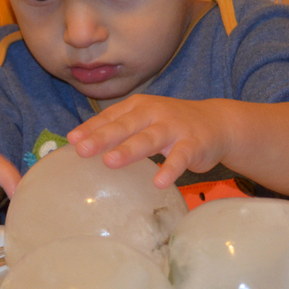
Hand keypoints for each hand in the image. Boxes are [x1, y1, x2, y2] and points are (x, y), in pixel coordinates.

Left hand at [67, 96, 229, 187]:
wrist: (217, 122)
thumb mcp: (144, 120)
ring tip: (110, 162)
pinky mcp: (192, 144)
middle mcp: (153, 113)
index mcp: (138, 107)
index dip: (91, 128)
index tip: (71, 141)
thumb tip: (81, 144)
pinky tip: (159, 181)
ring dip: (129, 150)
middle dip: (102, 137)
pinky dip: (170, 169)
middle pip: (125, 126)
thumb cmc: (171, 124)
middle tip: (82, 150)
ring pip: (149, 139)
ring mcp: (173, 128)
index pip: (110, 117)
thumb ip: (118, 128)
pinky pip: (180, 158)